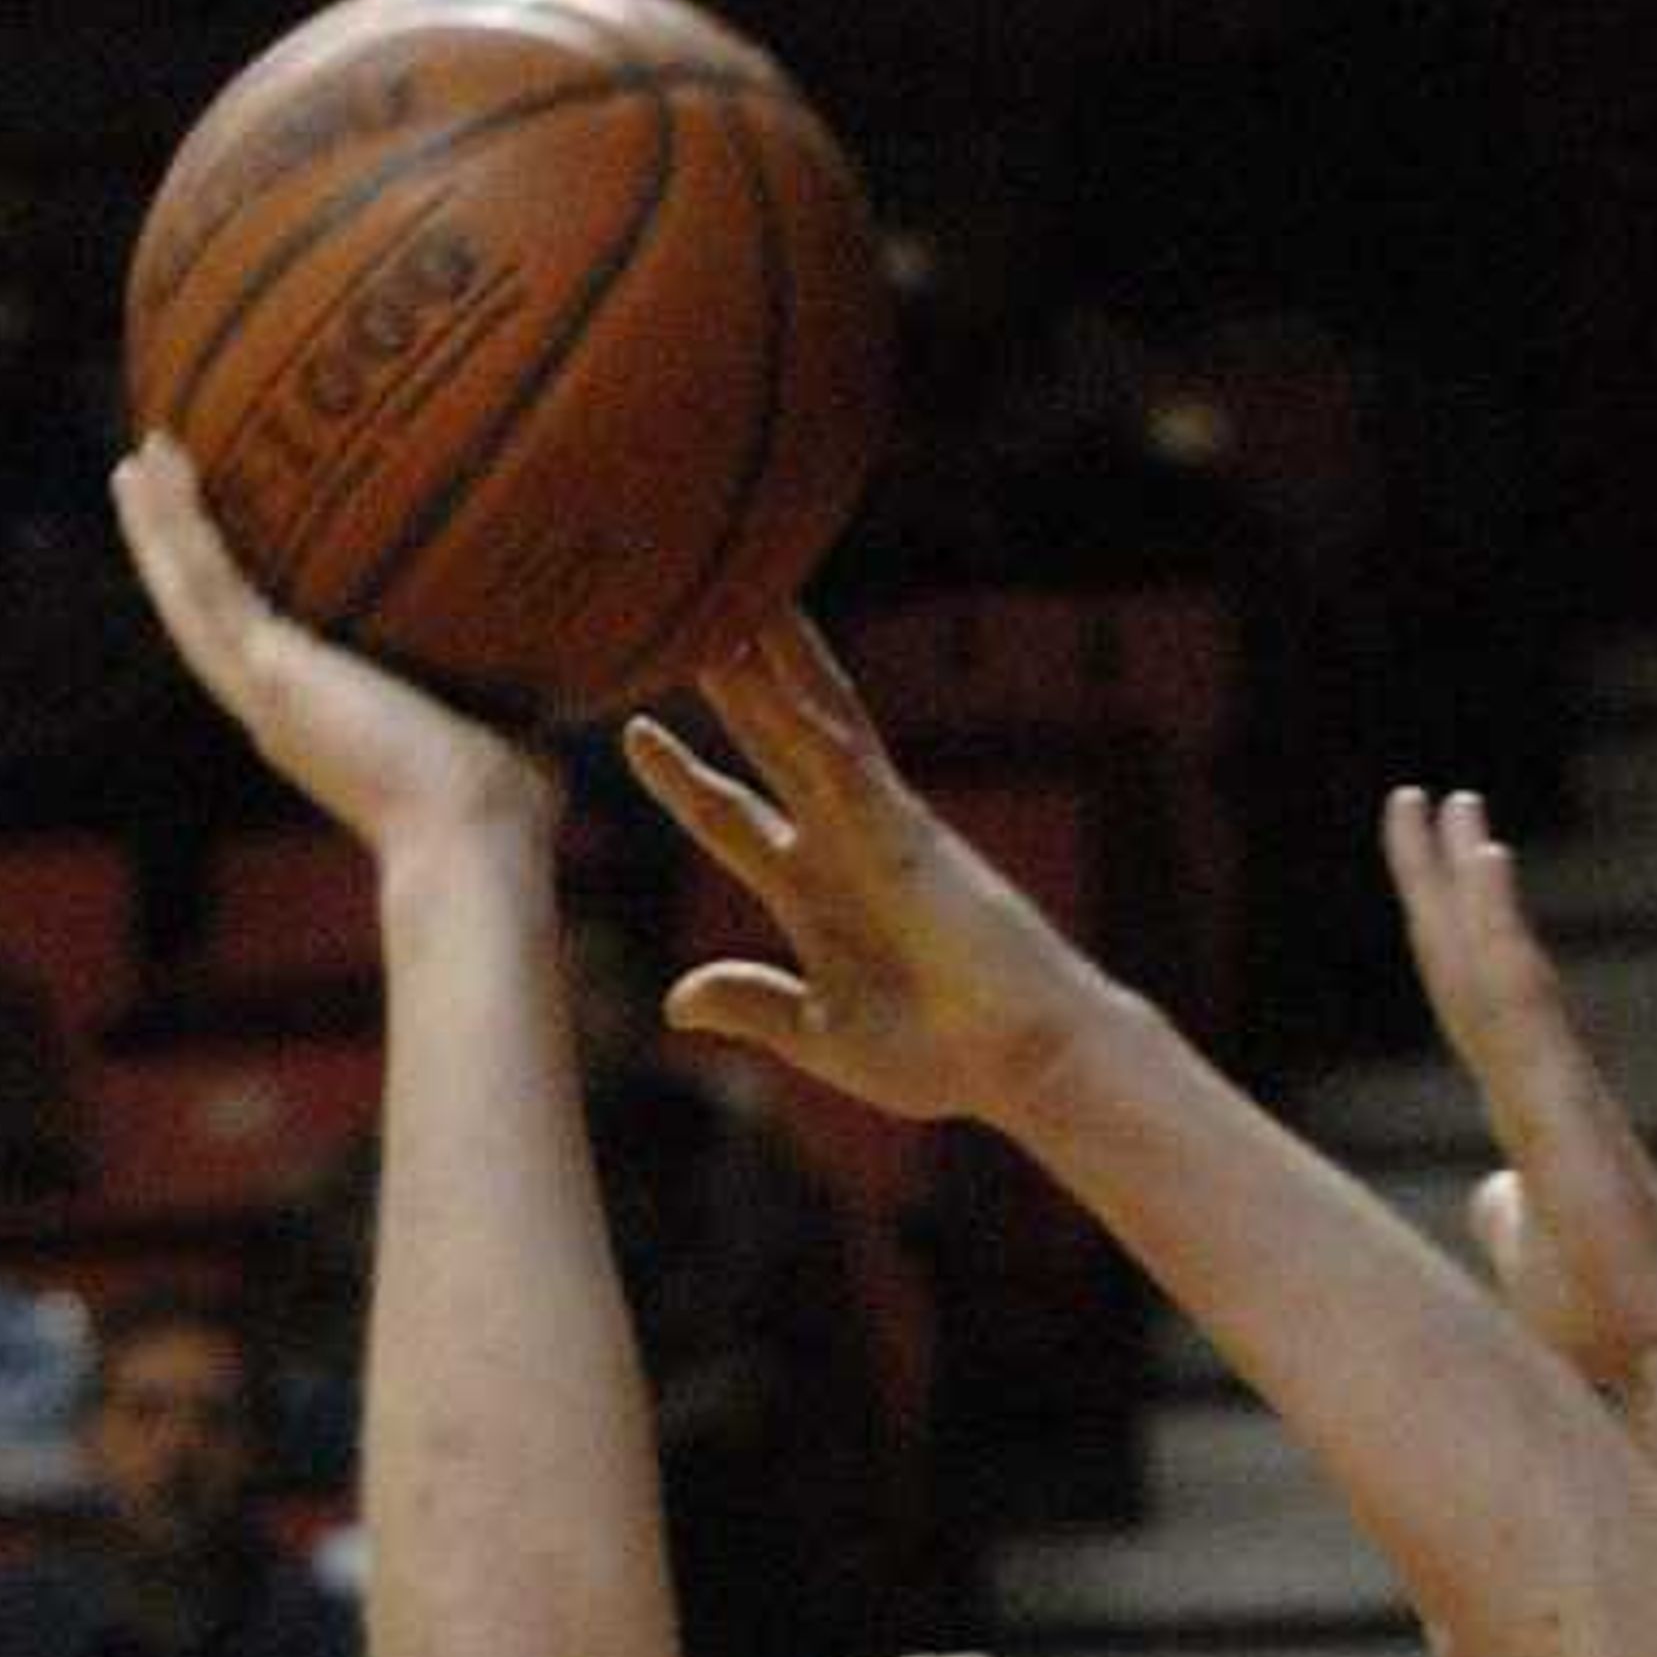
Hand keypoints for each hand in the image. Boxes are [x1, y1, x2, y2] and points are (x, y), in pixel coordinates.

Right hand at [111, 437, 548, 866]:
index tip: (240, 548)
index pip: (272, 647)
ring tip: (138, 459)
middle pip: (213, 614)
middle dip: (186, 551)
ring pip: (190, 590)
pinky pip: (202, 581)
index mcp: (322, 721)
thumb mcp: (501, 730)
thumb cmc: (502, 811)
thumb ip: (504, 690)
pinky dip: (169, 526)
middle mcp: (279, 706)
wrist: (471, 839)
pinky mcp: (264, 671)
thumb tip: (557, 647)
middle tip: (162, 487)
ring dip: (159, 524)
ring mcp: (263, 688)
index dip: (247, 600)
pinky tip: (148, 469)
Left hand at [626, 615, 1104, 1132]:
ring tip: (731, 597)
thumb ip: (752, 1004)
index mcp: (813, 895)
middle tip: (682, 617)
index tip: (634, 732)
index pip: (730, 818)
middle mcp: (840, 845)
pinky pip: (848, 762)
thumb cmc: (939, 1056)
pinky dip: (809, 718)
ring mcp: (876, 828)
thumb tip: (675, 1001)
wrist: (1021, 1059)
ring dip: (773, 664)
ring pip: (812, 724)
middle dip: (730, 685)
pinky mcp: (909, 831)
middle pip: (770, 743)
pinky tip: (773, 673)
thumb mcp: (819, 1034)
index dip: (682, 777)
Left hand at [1377, 789, 1656, 1404]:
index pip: (1468, 999)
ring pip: (1501, 968)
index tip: (1422, 858)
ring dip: (1472, 886)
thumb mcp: (1527, 1251)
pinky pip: (1525, 1005)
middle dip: (1442, 880)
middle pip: (1475, 964)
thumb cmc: (1603, 1313)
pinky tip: (1484, 871)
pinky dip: (1500, 932)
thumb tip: (1491, 1197)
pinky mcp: (1566, 1109)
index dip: (1441, 929)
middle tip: (1420, 797)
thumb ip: (1508, 1216)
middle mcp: (1544, 1082)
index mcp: (1529, 1105)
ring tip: (1452, 807)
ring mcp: (1557, 1089)